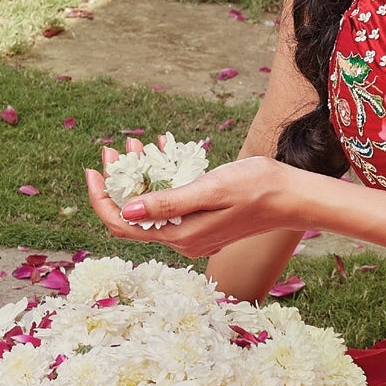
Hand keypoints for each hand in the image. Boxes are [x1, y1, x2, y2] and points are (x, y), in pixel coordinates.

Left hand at [84, 153, 296, 260]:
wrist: (292, 198)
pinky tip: (163, 153)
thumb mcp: (210, 190)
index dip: (101, 197)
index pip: (121, 224)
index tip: (94, 168)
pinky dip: (161, 181)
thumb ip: (168, 203)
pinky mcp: (202, 226)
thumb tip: (125, 210)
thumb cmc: (256, 188)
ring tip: (138, 144)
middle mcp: (182, 241)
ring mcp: (192, 235)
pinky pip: (169, 206)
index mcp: (180, 235)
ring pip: (150, 209)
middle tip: (117, 148)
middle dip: (119, 182)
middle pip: (132, 217)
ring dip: (140, 177)